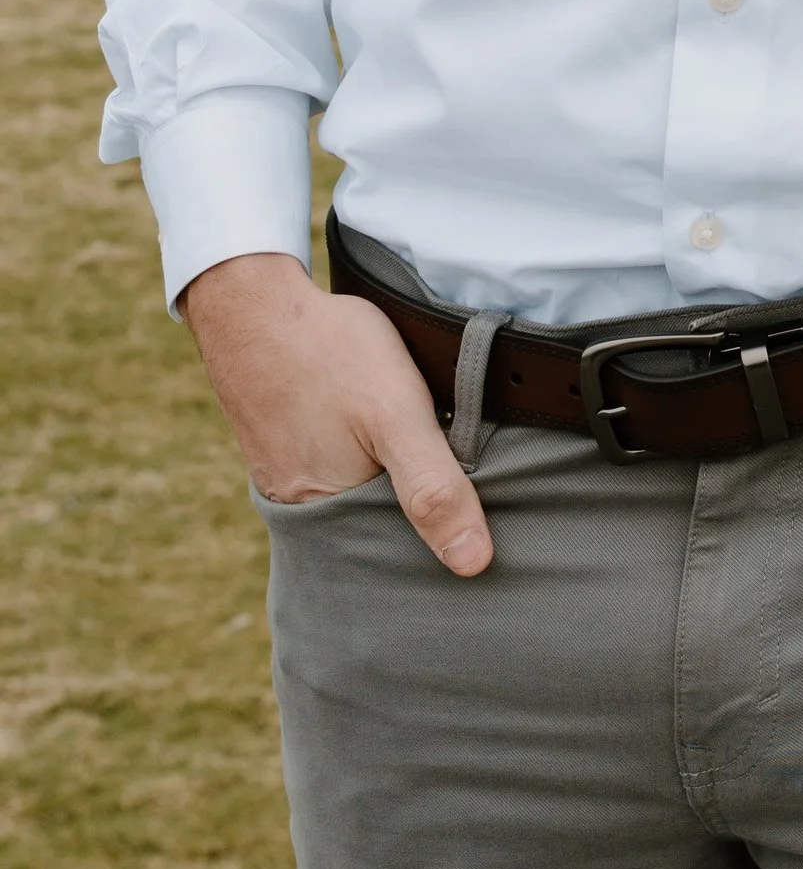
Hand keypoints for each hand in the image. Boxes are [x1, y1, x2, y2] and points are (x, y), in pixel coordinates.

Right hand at [180, 253, 492, 577]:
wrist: (252, 303)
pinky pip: (332, 467)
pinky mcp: (279, 448)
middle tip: (455, 465)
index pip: (404, 551)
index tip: (485, 514)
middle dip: (418, 506)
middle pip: (379, 525)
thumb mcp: (397, 415)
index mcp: (331, 517)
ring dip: (389, 476)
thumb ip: (433, 488)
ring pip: (357, 494)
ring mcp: (286, 478)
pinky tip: (373, 429)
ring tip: (420, 444)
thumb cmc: (328, 353)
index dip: (444, 530)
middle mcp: (303, 509)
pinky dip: (360, 455)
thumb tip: (474, 565)